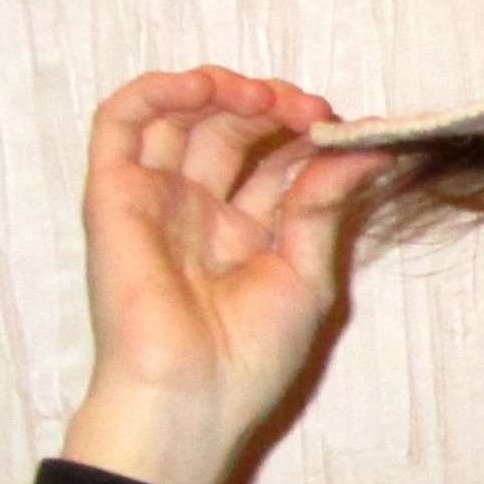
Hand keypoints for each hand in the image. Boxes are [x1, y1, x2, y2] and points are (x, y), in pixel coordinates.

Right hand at [60, 68, 388, 483]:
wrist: (191, 394)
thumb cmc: (249, 354)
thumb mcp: (306, 271)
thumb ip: (325, 202)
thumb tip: (371, 146)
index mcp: (247, 230)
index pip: (278, 159)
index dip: (312, 135)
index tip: (352, 129)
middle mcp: (200, 208)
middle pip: (233, 130)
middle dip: (275, 108)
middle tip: (312, 111)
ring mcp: (156, 197)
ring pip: (179, 116)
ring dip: (222, 90)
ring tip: (264, 98)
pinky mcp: (113, 194)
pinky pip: (120, 124)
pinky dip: (156, 92)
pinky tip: (202, 88)